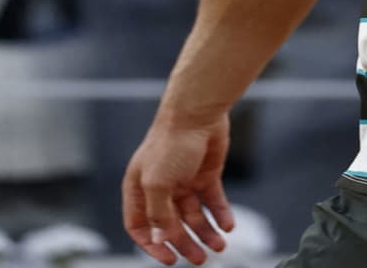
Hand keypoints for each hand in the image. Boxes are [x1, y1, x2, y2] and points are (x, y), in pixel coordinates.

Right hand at [124, 114, 234, 265]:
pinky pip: (213, 201)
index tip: (168, 258)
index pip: (140, 225)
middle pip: (171, 225)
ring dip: (206, 233)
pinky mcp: (205, 175)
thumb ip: (158, 213)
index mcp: (139, 188)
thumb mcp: (157, 183)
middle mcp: (160, 187)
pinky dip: (220, 215)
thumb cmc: (170, 142)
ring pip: (194, 216)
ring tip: (219, 246)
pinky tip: (227, 225)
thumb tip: (160, 238)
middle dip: (185, 243)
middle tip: (199, 259)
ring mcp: (184, 181)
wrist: (197, 114)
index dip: (152, 244)